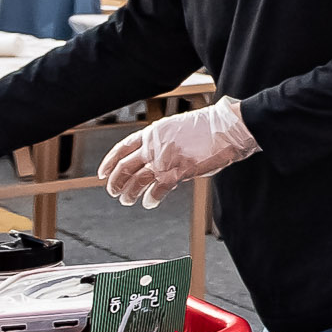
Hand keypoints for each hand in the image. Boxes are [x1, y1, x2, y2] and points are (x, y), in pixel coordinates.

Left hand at [100, 97, 259, 209]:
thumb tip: (160, 160)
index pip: (122, 148)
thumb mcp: (179, 129)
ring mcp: (166, 158)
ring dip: (129, 192)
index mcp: (154, 132)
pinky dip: (151, 197)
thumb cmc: (210, 128)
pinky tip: (149, 202)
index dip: (109, 162)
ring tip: (127, 200)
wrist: (229, 128)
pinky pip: (159, 188)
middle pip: (125, 166)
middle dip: (116, 181)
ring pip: (137, 179)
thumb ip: (165, 144)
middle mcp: (155, 145)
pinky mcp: (179, 170)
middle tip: (113, 192)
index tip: (103, 173)